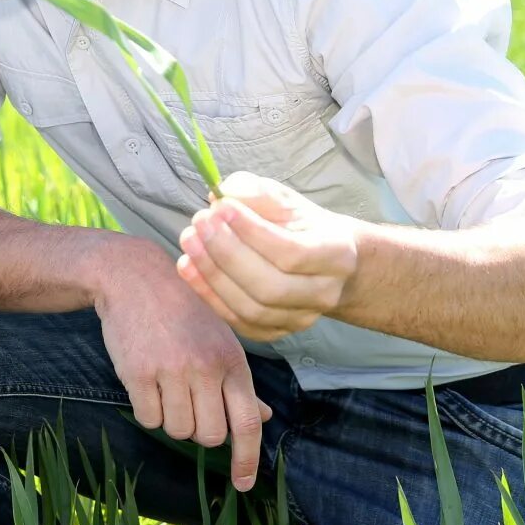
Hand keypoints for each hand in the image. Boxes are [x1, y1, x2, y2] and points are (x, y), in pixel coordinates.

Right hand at [91, 236, 272, 490]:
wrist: (134, 278)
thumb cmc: (182, 310)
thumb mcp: (220, 338)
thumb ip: (239, 380)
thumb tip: (261, 417)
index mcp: (232, 361)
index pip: (246, 423)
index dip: (247, 459)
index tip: (244, 484)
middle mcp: (206, 368)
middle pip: (209, 435)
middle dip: (199, 431)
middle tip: (189, 405)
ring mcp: (171, 371)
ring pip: (177, 430)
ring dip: (171, 419)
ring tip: (166, 386)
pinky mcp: (139, 373)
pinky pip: (148, 418)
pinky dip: (147, 409)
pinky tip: (147, 383)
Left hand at [177, 172, 359, 342]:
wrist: (326, 266)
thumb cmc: (303, 227)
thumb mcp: (288, 201)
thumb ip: (258, 193)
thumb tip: (224, 194)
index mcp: (335, 255)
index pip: (293, 253)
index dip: (253, 232)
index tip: (221, 207)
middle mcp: (323, 294)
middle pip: (270, 286)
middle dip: (227, 254)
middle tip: (199, 222)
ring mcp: (300, 319)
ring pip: (252, 309)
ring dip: (212, 275)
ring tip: (190, 241)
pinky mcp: (276, 332)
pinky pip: (239, 322)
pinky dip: (209, 295)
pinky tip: (188, 267)